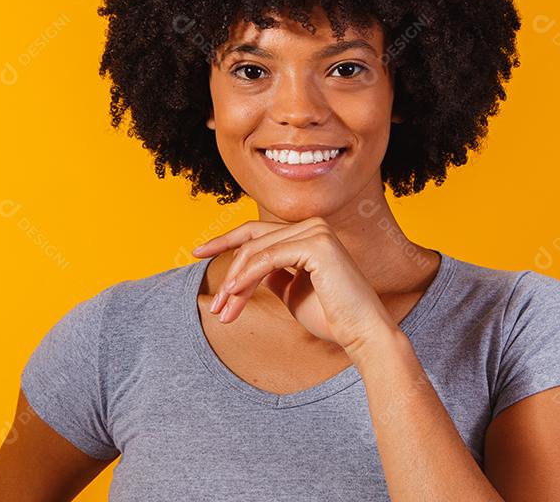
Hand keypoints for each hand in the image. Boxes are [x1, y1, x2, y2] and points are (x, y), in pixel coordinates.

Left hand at [191, 218, 397, 355]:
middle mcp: (313, 225)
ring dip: (235, 282)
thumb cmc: (331, 317)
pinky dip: (247, 278)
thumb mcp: (292, 292)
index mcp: (309, 233)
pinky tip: (235, 296)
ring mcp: (316, 231)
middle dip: (229, 272)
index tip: (198, 252)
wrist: (361, 334)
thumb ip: (273, 274)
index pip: (258, 232)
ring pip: (257, 251)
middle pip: (253, 242)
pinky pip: (268, 259)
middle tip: (216, 305)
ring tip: (224, 310)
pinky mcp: (317, 244)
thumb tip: (246, 269)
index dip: (225, 241)